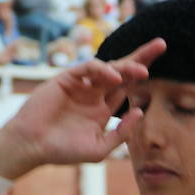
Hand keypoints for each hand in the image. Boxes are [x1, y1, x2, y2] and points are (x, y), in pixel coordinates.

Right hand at [0, 38, 164, 178]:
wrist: (33, 146)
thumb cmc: (62, 150)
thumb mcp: (99, 148)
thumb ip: (120, 132)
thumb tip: (140, 112)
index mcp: (103, 107)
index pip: (128, 87)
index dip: (143, 75)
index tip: (162, 67)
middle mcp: (95, 92)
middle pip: (123, 70)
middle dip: (142, 56)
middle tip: (161, 44)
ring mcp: (81, 84)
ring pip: (109, 67)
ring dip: (127, 65)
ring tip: (142, 70)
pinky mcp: (67, 78)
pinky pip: (87, 68)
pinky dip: (102, 69)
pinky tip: (115, 76)